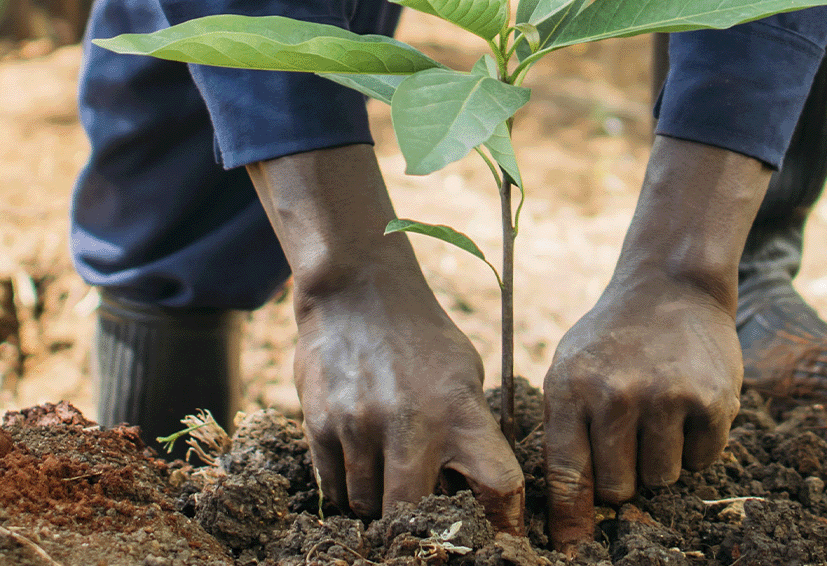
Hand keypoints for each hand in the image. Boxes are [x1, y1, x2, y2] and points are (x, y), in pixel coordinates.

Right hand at [294, 272, 523, 531]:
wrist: (356, 291)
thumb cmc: (420, 336)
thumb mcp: (465, 372)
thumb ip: (472, 429)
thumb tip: (484, 493)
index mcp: (462, 410)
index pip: (501, 483)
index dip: (504, 521)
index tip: (500, 537)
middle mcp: (413, 424)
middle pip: (414, 515)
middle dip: (417, 520)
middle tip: (418, 512)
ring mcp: (362, 427)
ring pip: (368, 506)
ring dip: (377, 503)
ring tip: (384, 475)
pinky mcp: (322, 425)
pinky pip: (333, 489)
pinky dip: (345, 488)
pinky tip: (357, 464)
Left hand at [543, 272, 742, 548]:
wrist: (672, 286)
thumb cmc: (614, 339)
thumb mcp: (571, 368)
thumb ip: (565, 430)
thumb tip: (569, 511)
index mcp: (571, 388)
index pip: (567, 476)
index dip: (571, 521)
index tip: (573, 551)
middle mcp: (615, 394)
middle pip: (618, 489)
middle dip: (624, 477)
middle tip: (629, 438)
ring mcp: (666, 396)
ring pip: (662, 478)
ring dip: (662, 458)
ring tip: (658, 411)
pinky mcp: (712, 400)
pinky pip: (702, 460)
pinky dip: (696, 444)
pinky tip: (688, 403)